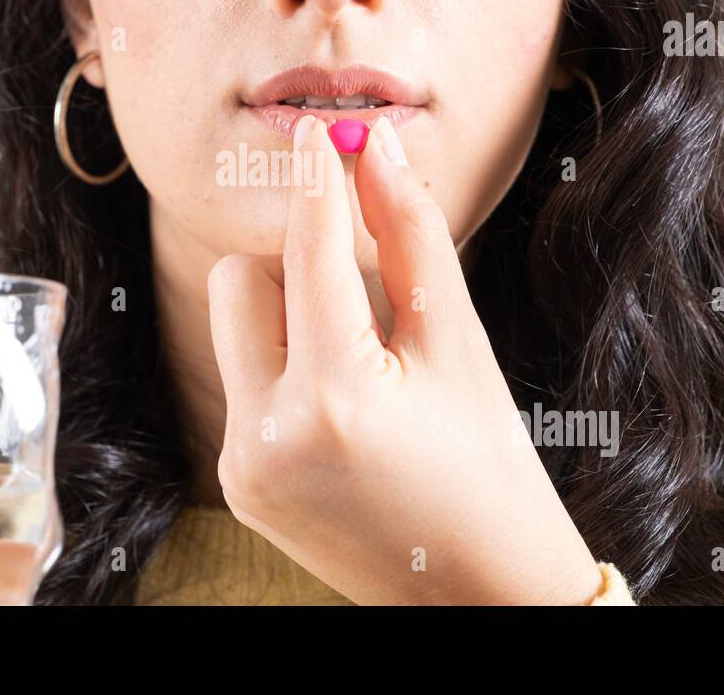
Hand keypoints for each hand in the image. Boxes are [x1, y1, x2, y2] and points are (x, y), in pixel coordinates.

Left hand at [207, 115, 603, 604]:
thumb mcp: (458, 348)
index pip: (310, 254)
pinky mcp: (238, 482)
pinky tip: (346, 400)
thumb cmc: (489, 467)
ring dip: (287, 311)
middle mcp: (270, 433)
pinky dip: (285, 365)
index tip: (321, 131)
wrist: (477, 592)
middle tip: (362, 282)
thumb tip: (380, 152)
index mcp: (338, 398)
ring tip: (360, 353)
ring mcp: (244, 464)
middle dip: (296, 261)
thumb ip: (413, 241)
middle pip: (241, 281)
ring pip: (234, 328)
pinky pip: (243, 381)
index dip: (318, 183)